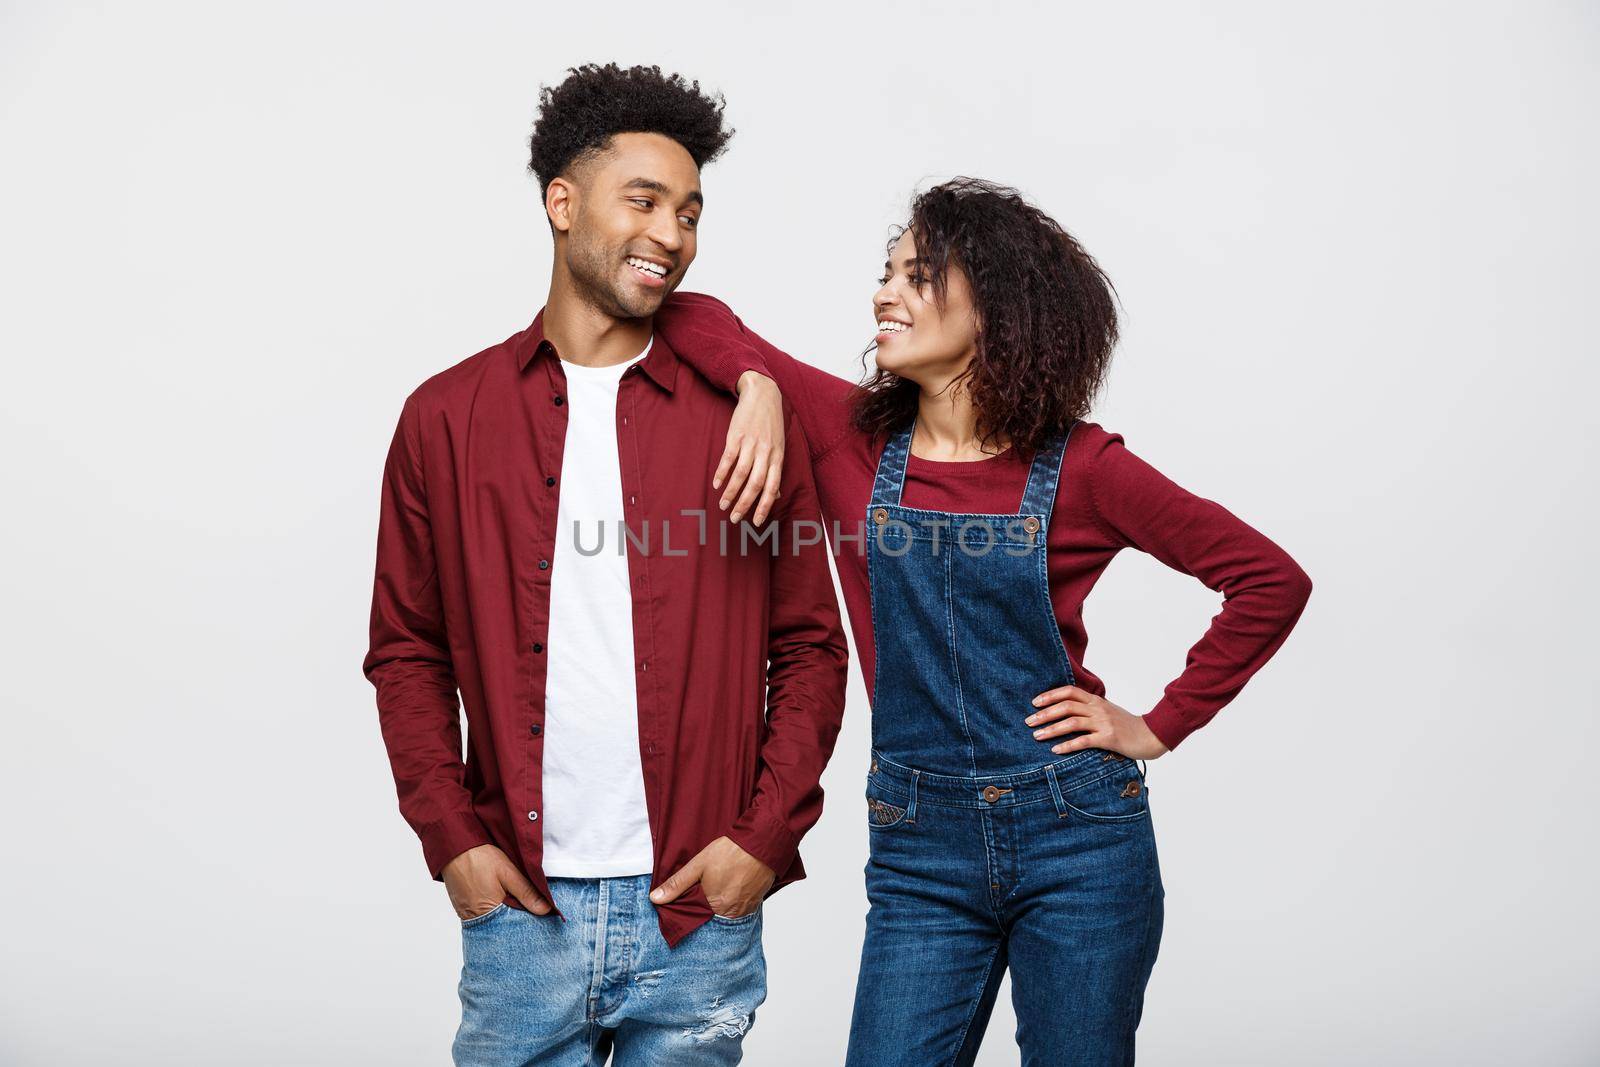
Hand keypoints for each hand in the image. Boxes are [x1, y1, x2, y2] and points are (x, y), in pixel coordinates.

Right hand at [442, 843, 551, 919]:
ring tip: (512, 898)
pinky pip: (482, 914)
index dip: (527, 918)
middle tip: (526, 904)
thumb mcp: (508, 873)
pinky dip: (492, 908)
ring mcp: (466, 915)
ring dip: (503, 912)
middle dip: (515, 917)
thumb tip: (546, 910)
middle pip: (502, 925)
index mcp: (488, 913)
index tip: (539, 913)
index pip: (513, 926)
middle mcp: (475, 919)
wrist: (453, 848)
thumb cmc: (479, 858)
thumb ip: (527, 893)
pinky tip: (499, 896)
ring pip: (492, 920)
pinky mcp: (462, 909)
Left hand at [649, 836, 775, 917]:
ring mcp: (743, 911)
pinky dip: (732, 905)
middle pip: (709, 918)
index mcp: (712, 905)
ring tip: (718, 889)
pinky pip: (738, 912)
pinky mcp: (754, 905)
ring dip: (718, 907)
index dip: (688, 909)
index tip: (686, 900)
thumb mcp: (698, 864)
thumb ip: (677, 884)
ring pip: (724, 915)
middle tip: (704, 891)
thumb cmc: (730, 852)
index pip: (693, 918)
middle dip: (703, 909)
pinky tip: (730, 890)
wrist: (762, 844)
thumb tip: (655, 899)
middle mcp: (729, 913)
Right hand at [713, 372, 784, 524]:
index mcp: (778, 457)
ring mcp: (751, 443)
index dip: (765, 506)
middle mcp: (766, 452)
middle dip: (745, 504)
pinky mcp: (736, 435)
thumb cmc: (771, 424)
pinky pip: (728, 458)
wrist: (763, 393)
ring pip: (741, 474)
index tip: (757, 522)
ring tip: (723, 504)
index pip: (772, 487)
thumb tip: (776, 495)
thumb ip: (776, 470)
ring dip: (731, 491)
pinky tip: (717, 484)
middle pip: (756, 484)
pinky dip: (722, 472)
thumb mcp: (779, 446)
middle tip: (735, 518)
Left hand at [1025, 686, 1169, 759]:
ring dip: (1051, 729)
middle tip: (1029, 721)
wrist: (1151, 735)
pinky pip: (1084, 741)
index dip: (1050, 695)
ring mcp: (1103, 723)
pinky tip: (1055, 750)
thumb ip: (1089, 708)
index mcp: (1096, 700)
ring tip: (1037, 736)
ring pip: (1072, 723)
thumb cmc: (1126, 725)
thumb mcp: (1107, 710)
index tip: (1034, 702)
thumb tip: (1066, 709)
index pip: (1069, 691)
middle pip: (1066, 706)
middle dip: (1045, 713)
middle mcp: (1098, 709)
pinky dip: (1067, 745)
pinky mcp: (1108, 739)